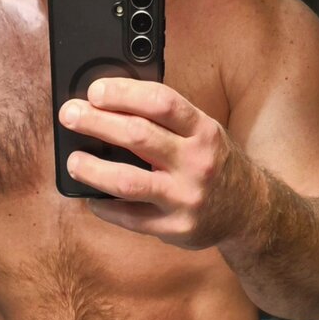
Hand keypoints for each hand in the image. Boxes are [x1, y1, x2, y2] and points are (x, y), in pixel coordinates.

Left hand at [58, 77, 254, 249]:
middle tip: (70, 116)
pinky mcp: (175, 228)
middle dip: (97, 123)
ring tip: (73, 162)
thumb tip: (110, 107)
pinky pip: (130, 218)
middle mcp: (197, 163)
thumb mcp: (203, 133)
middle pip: (138, 137)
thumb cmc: (214, 163)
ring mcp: (185, 198)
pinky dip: (105, 207)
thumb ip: (167, 122)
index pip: (160, 102)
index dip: (123, 94)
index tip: (95, 92)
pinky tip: (92, 198)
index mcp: (203, 131)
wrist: (248, 210)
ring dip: (93, 170)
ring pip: (128, 182)